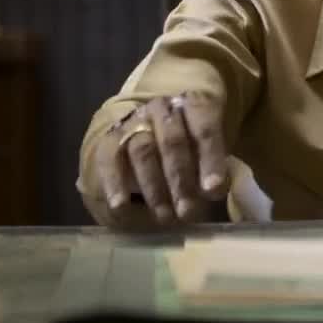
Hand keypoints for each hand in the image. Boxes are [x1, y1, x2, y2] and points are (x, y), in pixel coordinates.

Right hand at [93, 93, 229, 228]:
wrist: (148, 140)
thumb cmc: (190, 154)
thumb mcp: (207, 158)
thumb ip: (214, 172)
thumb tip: (214, 191)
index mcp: (192, 106)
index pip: (204, 125)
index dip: (211, 157)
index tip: (214, 189)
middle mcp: (162, 109)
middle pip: (172, 140)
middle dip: (181, 178)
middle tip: (188, 211)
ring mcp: (133, 122)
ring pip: (142, 150)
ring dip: (153, 187)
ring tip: (164, 216)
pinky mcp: (109, 140)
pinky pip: (108, 159)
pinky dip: (114, 183)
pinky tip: (120, 206)